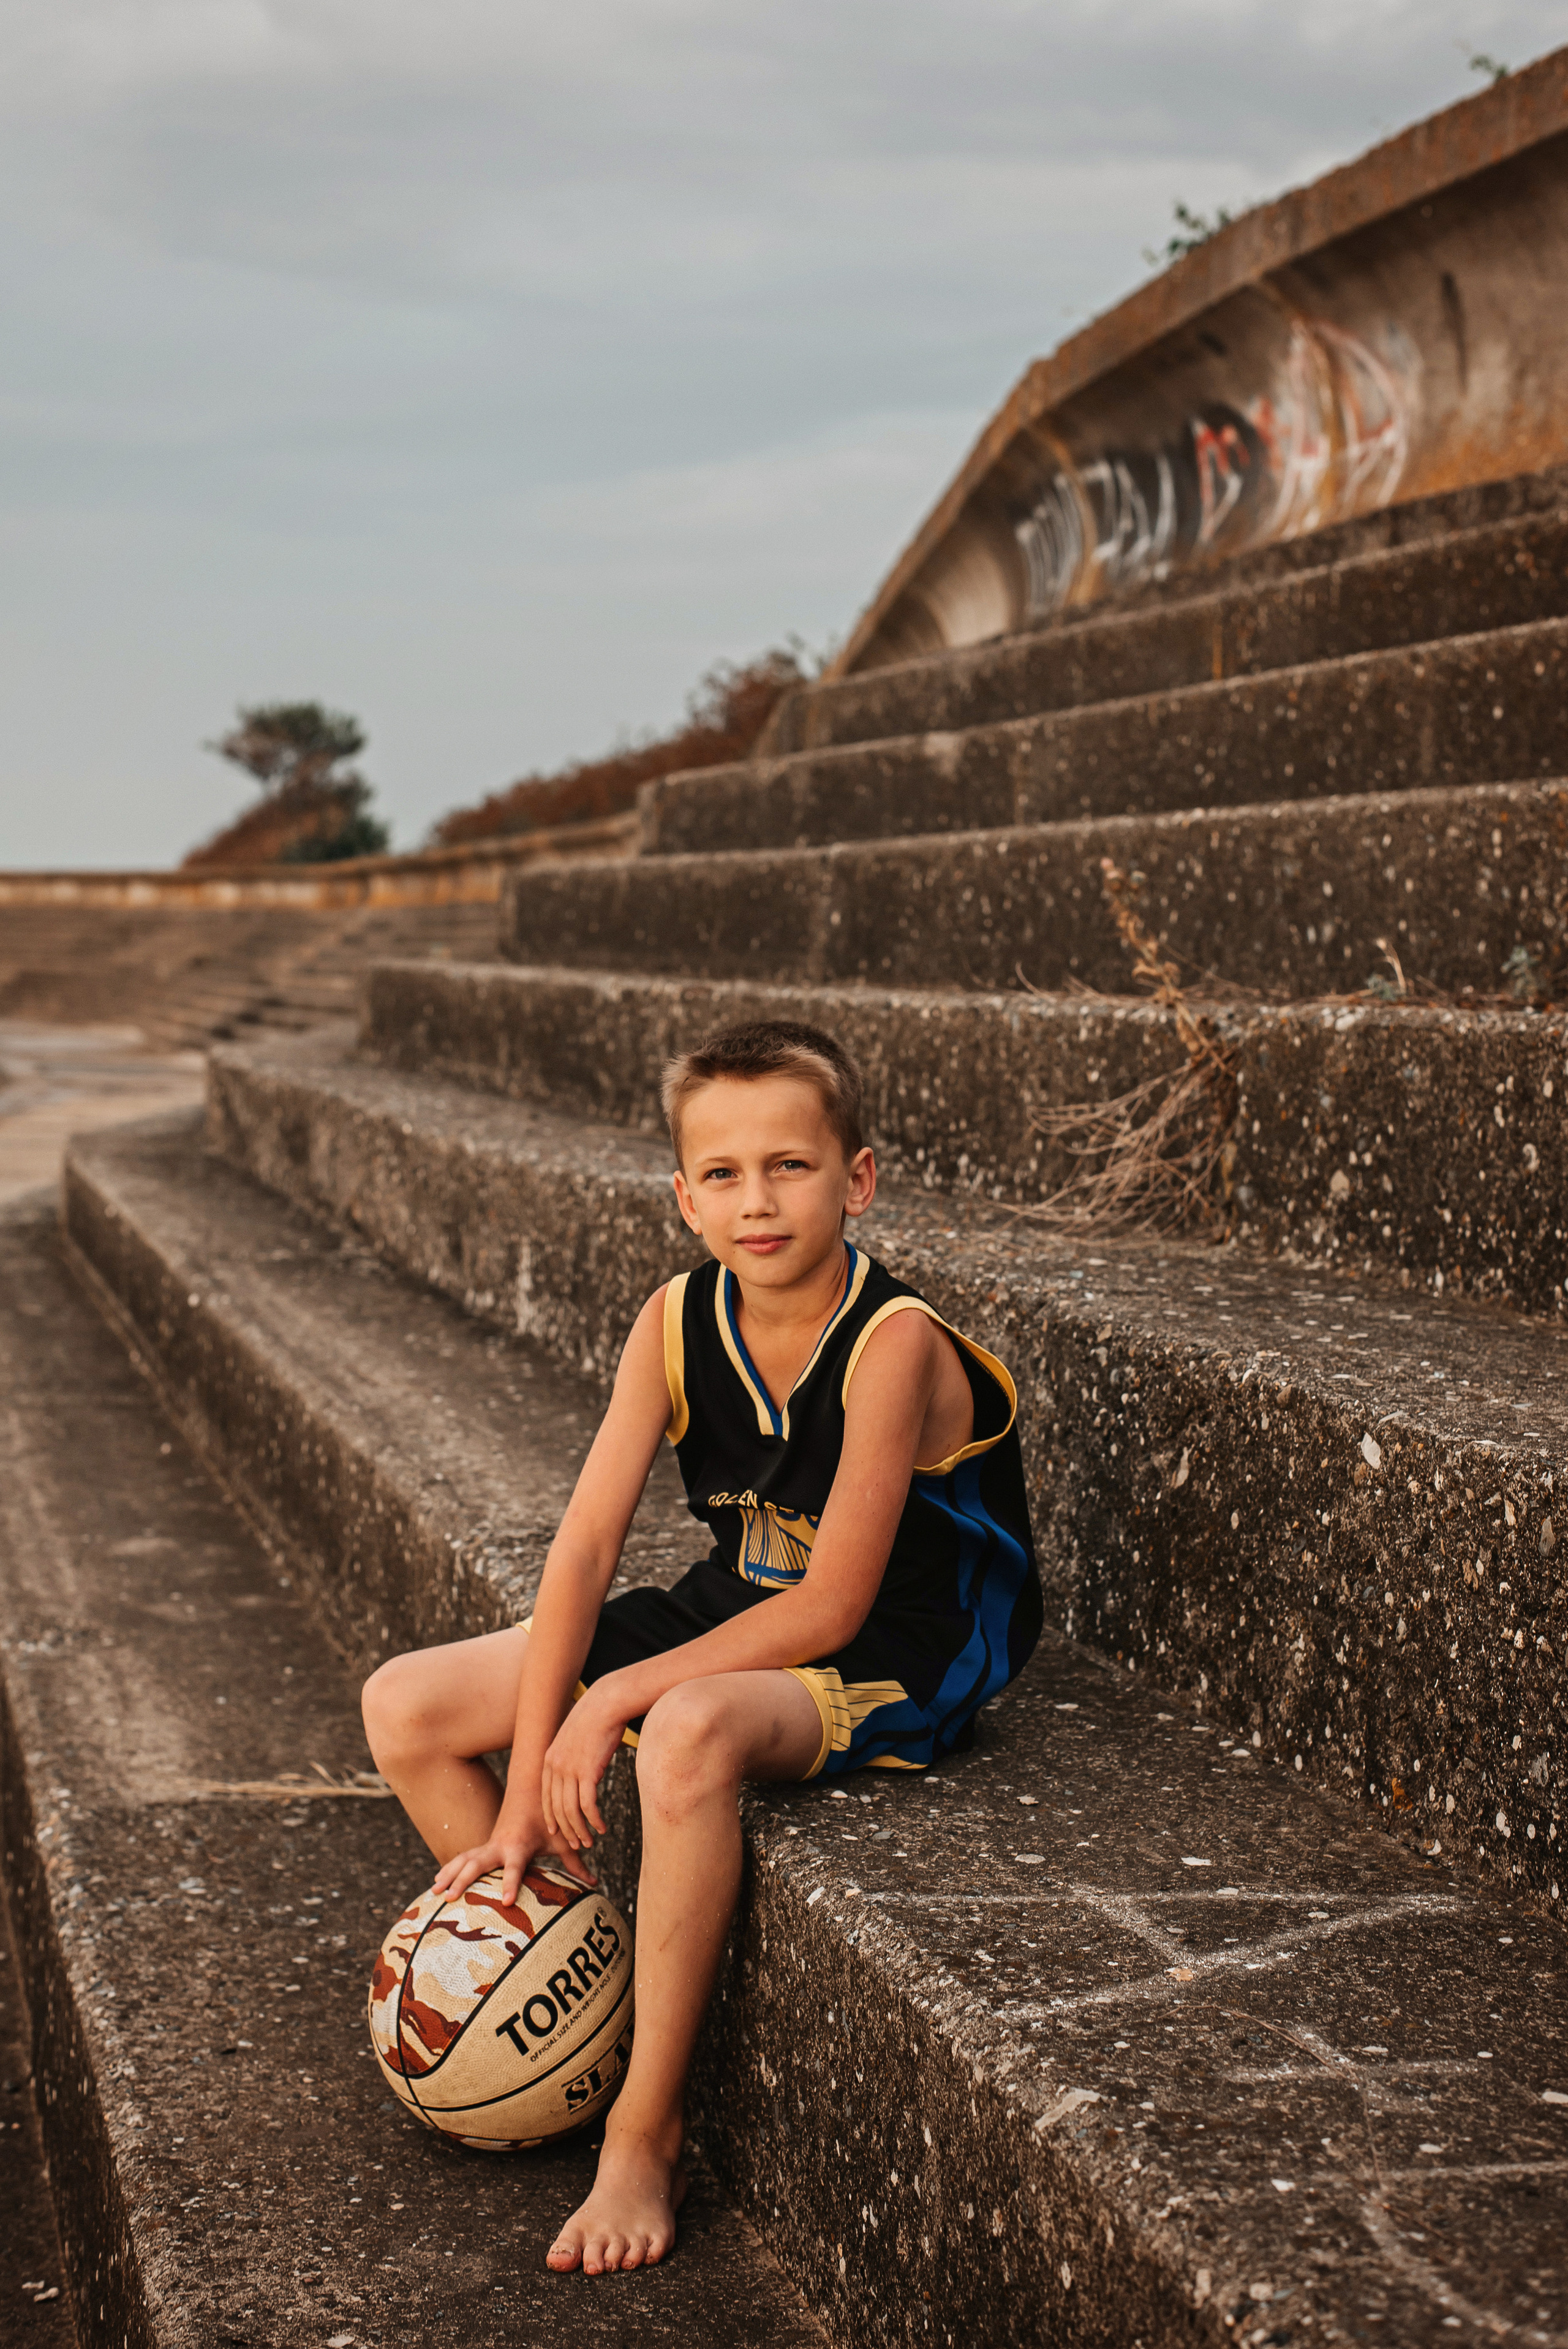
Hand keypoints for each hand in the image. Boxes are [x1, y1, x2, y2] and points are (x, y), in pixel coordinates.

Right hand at [432, 1816, 595, 1910]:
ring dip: (450, 1874)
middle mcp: (500, 1845)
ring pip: (465, 1859)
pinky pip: (464, 1857)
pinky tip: (436, 1882)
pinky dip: (450, 1867)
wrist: (532, 1788)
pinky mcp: (485, 1845)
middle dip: (463, 1880)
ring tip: (435, 1892)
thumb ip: (576, 1863)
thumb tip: (596, 1884)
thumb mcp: (562, 1840)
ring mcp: (490, 1844)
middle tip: (449, 1897)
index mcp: (519, 1845)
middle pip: (478, 1864)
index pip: (514, 1868)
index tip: (507, 1901)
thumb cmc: (549, 1817)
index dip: (511, 1884)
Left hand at [542, 1681, 633, 1851]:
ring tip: (589, 1842)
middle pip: (557, 1808)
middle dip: (566, 1830)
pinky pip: (587, 1805)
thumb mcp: (575, 1738)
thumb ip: (571, 1756)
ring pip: (571, 1811)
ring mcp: (570, 1769)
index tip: (557, 1832)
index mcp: (550, 1759)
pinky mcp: (587, 1772)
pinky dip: (594, 1820)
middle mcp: (555, 1766)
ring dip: (580, 1830)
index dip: (551, 1817)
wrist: (607, 1703)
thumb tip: (578, 1772)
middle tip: (576, 1845)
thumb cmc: (595, 1719)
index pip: (546, 1797)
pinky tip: (601, 1828)